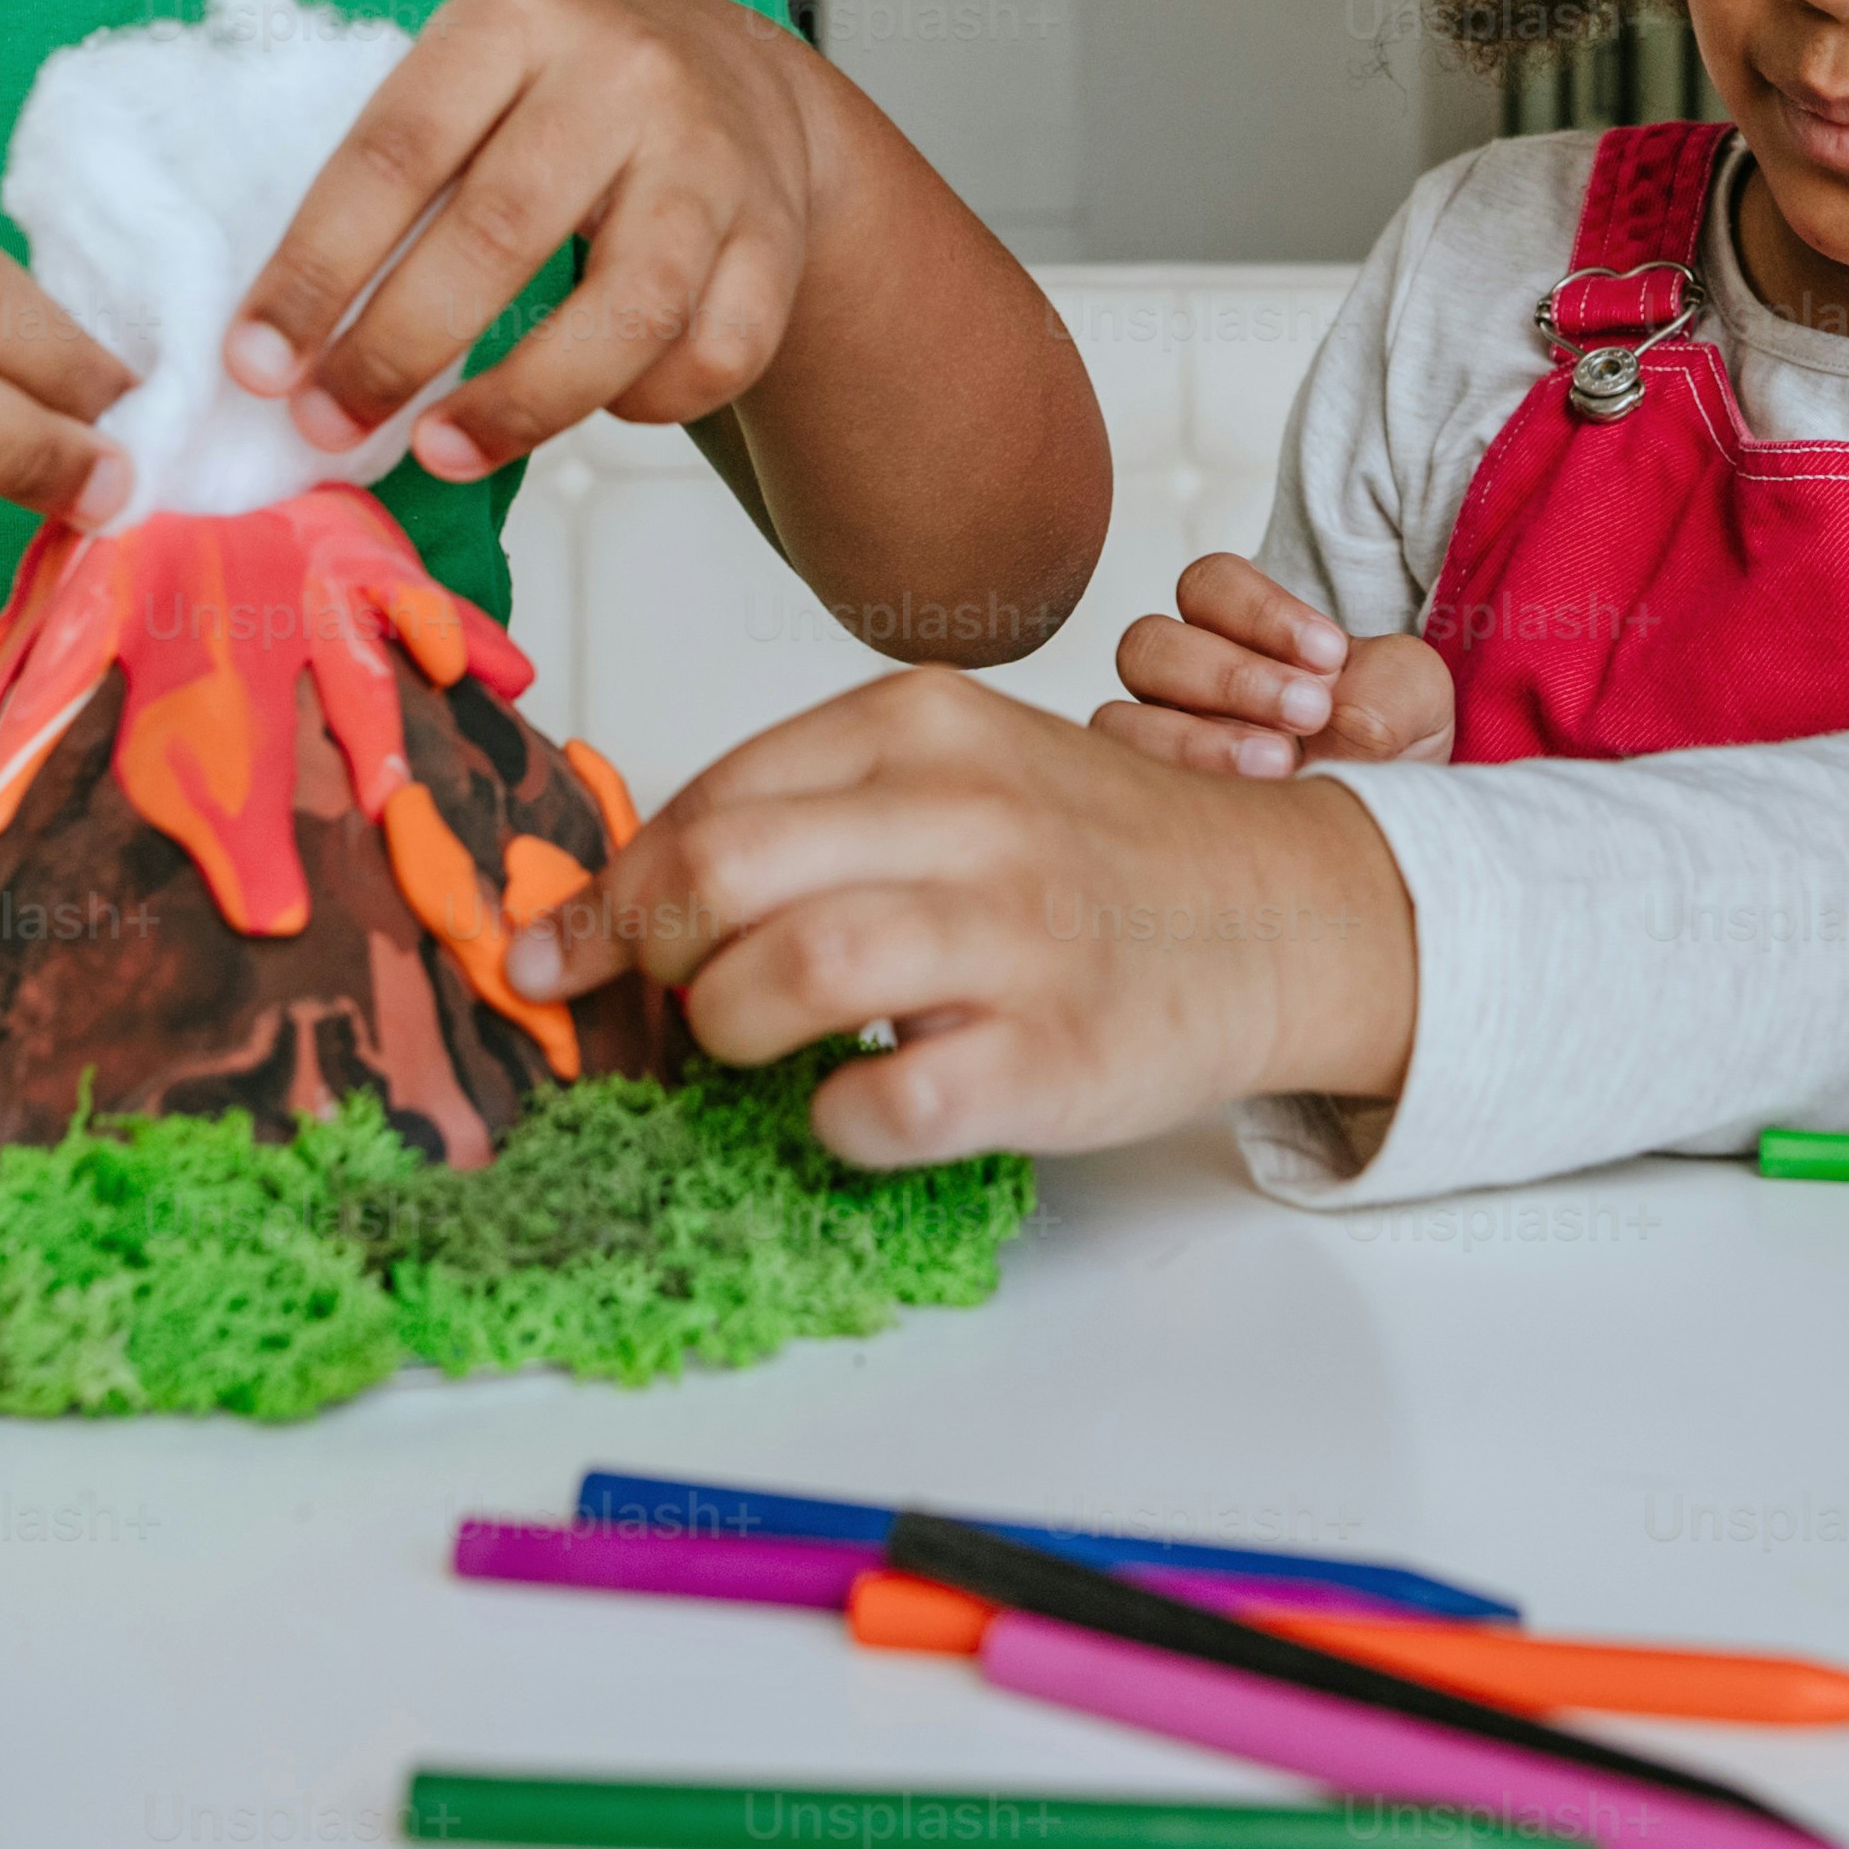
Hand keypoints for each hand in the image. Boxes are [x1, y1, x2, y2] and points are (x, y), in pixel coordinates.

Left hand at [220, 0, 828, 480]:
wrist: (741, 74)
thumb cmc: (565, 97)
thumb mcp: (475, 79)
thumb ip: (394, 178)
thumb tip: (285, 340)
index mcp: (511, 24)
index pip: (395, 154)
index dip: (315, 269)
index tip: (256, 364)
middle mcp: (621, 79)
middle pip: (502, 231)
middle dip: (398, 347)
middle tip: (330, 422)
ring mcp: (711, 160)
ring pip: (630, 308)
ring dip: (522, 403)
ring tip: (440, 451)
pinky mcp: (776, 239)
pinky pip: (714, 354)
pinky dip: (646, 401)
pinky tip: (593, 404)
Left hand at [516, 670, 1418, 1165]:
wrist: (1286, 914)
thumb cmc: (1095, 854)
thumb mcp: (961, 770)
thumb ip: (815, 806)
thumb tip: (631, 890)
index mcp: (924, 727)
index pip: (711, 798)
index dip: (611, 890)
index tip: (562, 946)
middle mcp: (967, 817)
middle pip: (725, 874)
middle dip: (651, 953)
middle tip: (660, 997)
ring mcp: (1015, 939)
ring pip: (793, 976)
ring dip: (729, 1027)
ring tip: (746, 1045)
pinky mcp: (1054, 1057)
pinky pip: (890, 1105)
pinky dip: (837, 1121)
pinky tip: (848, 1107)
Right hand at [1093, 552, 1456, 779]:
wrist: (1390, 828)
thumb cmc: (1388, 746)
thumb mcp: (1416, 702)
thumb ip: (1391, 690)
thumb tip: (1342, 719)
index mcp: (1236, 629)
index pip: (1210, 585)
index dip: (1261, 612)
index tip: (1331, 656)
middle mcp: (1181, 680)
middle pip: (1151, 643)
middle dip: (1235, 675)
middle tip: (1312, 712)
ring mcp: (1157, 744)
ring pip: (1123, 719)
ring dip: (1201, 737)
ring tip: (1282, 763)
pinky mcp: (1153, 806)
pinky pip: (1128, 786)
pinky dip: (1186, 785)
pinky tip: (1249, 803)